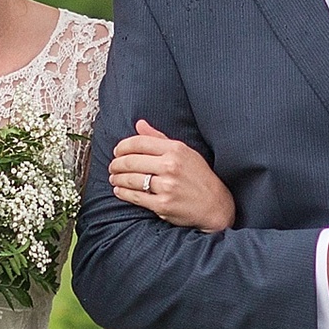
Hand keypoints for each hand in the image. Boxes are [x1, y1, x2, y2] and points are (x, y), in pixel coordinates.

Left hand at [108, 120, 234, 231]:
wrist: (215, 205)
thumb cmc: (199, 176)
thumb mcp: (185, 152)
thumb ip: (160, 138)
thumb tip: (139, 124)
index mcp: (175, 150)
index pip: (139, 142)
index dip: (122, 146)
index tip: (117, 151)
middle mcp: (170, 166)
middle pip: (131, 161)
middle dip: (116, 163)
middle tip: (112, 166)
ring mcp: (166, 186)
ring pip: (131, 179)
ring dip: (117, 178)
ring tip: (113, 177)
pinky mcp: (163, 204)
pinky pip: (135, 197)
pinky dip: (123, 192)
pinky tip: (119, 190)